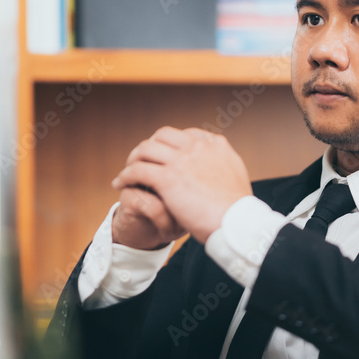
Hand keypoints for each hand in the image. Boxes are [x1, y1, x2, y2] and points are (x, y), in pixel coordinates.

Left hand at [112, 127, 251, 243]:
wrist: (237, 224)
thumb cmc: (238, 209)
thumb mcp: (236, 175)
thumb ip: (224, 163)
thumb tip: (220, 161)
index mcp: (215, 145)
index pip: (186, 134)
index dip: (170, 144)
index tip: (163, 155)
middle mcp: (197, 147)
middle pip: (163, 136)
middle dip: (149, 146)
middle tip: (141, 160)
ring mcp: (181, 161)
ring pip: (146, 149)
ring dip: (134, 158)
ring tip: (127, 172)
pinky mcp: (167, 178)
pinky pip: (137, 170)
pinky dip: (126, 175)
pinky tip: (120, 184)